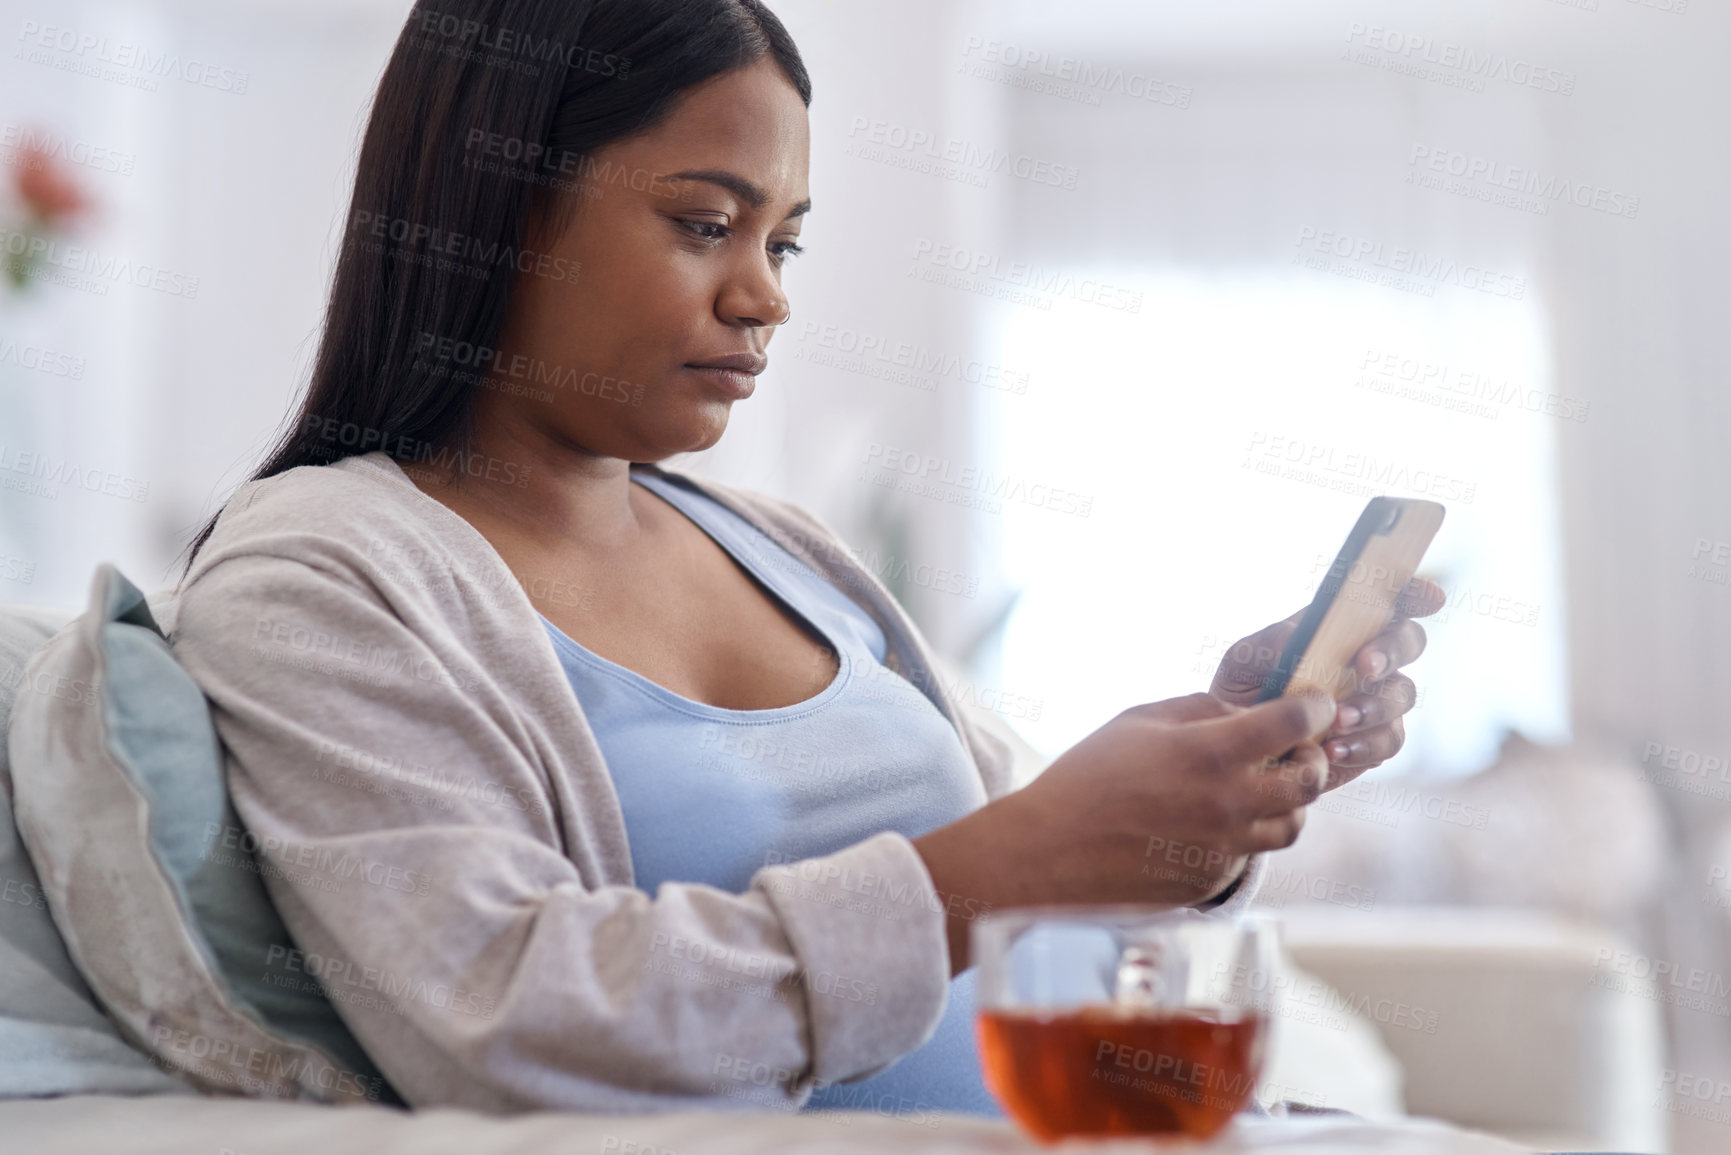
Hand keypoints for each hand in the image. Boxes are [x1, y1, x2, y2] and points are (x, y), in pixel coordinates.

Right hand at [912, 692, 1333, 973]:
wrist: (1048, 854)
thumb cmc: (1085, 779)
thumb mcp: (1136, 721)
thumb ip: (1198, 710)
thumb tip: (1241, 713)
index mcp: (1210, 752)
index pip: (1293, 723)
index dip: (1314, 707)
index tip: (1314, 704)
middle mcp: (1228, 803)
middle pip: (1309, 780)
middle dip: (1313, 757)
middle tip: (1299, 749)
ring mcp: (1224, 848)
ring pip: (1292, 826)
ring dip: (1289, 802)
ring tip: (1264, 789)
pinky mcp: (1212, 881)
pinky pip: (1250, 854)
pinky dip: (1246, 835)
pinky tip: (1215, 822)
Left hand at [1210, 577, 1446, 790]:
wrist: (1237, 750)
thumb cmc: (1242, 691)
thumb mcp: (1244, 659)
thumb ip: (1272, 641)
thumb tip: (1301, 633)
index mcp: (1343, 627)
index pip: (1389, 600)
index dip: (1415, 594)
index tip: (1429, 597)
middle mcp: (1369, 659)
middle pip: (1409, 642)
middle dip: (1393, 650)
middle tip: (1365, 666)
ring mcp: (1377, 701)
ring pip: (1403, 694)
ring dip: (1374, 705)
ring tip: (1337, 721)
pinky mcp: (1374, 742)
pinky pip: (1388, 741)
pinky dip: (1364, 745)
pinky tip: (1333, 749)